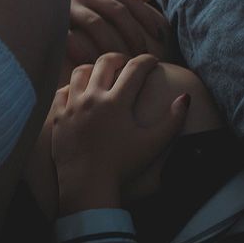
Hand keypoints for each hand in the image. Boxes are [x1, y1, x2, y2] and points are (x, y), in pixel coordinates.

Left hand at [51, 53, 189, 213]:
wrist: (86, 184)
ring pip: (80, 72)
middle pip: (105, 62)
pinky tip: (79, 92)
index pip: (135, 69)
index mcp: (116, 102)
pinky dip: (72, 87)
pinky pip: (62, 91)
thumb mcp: (152, 144)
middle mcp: (92, 98)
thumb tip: (185, 98)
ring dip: (93, 68)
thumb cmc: (121, 166)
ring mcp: (72, 106)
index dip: (147, 60)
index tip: (153, 61)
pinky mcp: (58, 117)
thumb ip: (172, 120)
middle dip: (119, 58)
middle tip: (127, 64)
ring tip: (102, 75)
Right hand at [67, 0, 173, 64]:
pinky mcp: (54, 23)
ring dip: (114, 45)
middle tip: (144, 55)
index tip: (161, 37)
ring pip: (98, 25)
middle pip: (117, 11)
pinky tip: (99, 66)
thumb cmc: (70, 3)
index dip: (147, 17)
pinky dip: (87, 52)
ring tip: (126, 62)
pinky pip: (73, 39)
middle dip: (134, 34)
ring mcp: (67, 6)